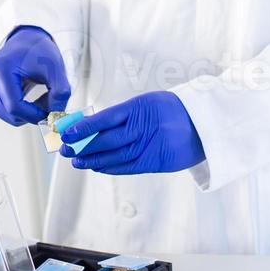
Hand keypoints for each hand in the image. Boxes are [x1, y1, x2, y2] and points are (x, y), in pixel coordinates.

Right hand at [0, 26, 71, 125]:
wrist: (26, 40)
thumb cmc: (39, 51)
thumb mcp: (55, 68)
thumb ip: (60, 92)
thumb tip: (55, 115)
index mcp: (1, 70)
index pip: (14, 106)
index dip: (34, 115)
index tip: (50, 115)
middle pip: (10, 113)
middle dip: (32, 115)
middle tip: (50, 105)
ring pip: (7, 116)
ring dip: (26, 114)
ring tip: (41, 98)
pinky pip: (3, 112)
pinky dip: (19, 111)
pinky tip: (29, 99)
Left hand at [59, 91, 205, 174]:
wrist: (204, 124)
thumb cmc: (171, 110)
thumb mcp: (148, 103)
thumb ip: (123, 114)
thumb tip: (91, 125)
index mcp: (140, 108)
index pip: (106, 118)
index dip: (85, 127)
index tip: (68, 133)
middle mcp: (144, 128)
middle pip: (107, 140)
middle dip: (84, 145)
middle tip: (65, 149)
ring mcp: (151, 146)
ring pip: (115, 156)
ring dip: (93, 160)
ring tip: (77, 161)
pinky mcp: (156, 162)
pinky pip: (128, 167)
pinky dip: (110, 167)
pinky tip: (96, 166)